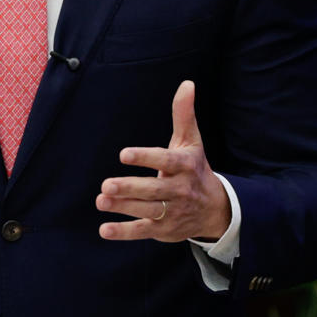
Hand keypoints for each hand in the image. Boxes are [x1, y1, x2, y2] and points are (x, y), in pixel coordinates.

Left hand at [97, 80, 230, 242]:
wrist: (215, 209)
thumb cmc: (195, 168)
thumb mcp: (191, 141)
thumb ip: (184, 114)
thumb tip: (187, 83)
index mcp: (185, 166)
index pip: (165, 161)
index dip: (145, 158)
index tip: (123, 154)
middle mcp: (179, 190)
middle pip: (152, 190)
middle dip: (129, 188)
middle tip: (106, 185)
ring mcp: (171, 212)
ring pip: (145, 210)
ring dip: (122, 207)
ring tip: (101, 200)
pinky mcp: (163, 229)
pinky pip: (142, 231)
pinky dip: (123, 232)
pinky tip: (104, 230)